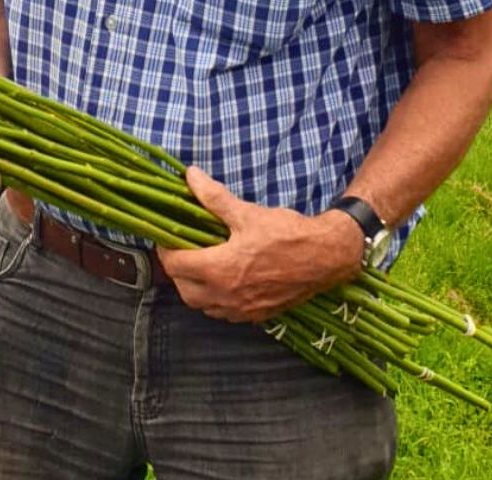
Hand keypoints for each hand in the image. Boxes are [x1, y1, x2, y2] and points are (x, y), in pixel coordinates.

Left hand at [156, 166, 363, 322]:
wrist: (327, 257)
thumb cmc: (286, 234)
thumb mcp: (246, 212)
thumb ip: (213, 197)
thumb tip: (190, 176)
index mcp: (220, 269)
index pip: (175, 265)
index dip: (165, 249)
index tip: (166, 236)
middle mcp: (227, 296)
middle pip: (183, 289)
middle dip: (177, 270)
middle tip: (181, 249)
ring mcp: (243, 310)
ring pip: (202, 305)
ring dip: (194, 287)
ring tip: (199, 263)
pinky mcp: (258, 315)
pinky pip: (224, 312)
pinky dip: (215, 299)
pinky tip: (222, 280)